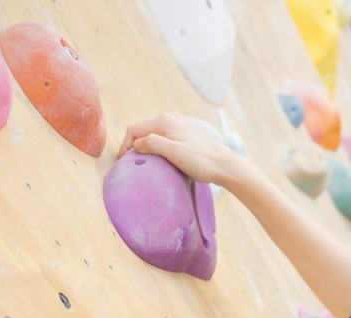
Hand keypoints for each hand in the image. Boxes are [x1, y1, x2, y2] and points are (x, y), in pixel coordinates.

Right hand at [119, 113, 254, 191]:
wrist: (226, 165)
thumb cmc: (202, 161)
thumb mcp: (173, 152)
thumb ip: (152, 144)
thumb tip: (137, 143)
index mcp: (164, 120)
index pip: (134, 129)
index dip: (125, 145)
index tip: (124, 162)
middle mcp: (171, 118)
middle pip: (144, 130)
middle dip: (136, 145)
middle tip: (133, 163)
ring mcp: (180, 125)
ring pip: (155, 134)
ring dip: (147, 146)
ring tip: (146, 162)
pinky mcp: (187, 134)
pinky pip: (166, 138)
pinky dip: (159, 147)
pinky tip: (162, 159)